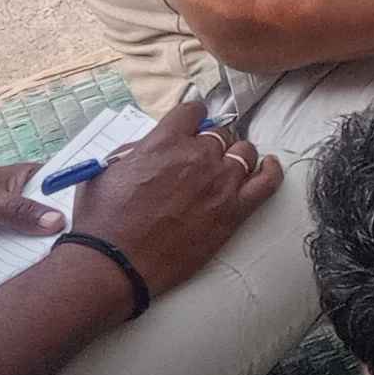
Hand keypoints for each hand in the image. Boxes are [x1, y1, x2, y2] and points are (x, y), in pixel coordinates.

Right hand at [68, 89, 285, 298]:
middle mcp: (196, 156)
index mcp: (164, 142)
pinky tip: (267, 166)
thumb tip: (147, 147)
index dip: (192, 118)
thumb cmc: (102, 220)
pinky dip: (271, 171)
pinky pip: (267, 182)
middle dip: (212, 143)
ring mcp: (219, 183)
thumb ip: (133, 152)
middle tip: (201, 161)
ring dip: (236, 156)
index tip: (192, 127)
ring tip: (225, 169)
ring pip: (245, 152)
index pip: (192, 111)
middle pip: (220, 133)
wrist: (115, 263)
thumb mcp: (106, 171)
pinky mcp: (233, 211)